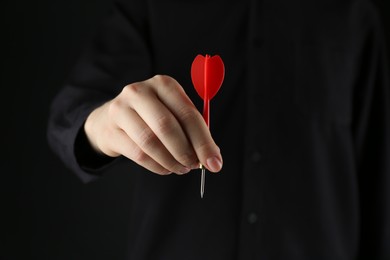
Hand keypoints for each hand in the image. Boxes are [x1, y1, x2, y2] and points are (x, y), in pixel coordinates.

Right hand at [84, 75, 222, 174]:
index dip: (203, 141)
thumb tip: (212, 156)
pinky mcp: (111, 130)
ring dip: (171, 161)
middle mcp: (140, 92)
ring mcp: (121, 110)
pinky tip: (166, 168)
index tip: (214, 162)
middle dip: (186, 152)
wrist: (110, 120)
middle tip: (194, 166)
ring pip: (151, 142)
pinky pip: (139, 154)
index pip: (187, 113)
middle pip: (167, 126)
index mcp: (163, 84)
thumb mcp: (172, 112)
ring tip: (181, 168)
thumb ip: (193, 130)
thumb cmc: (151, 117)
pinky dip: (157, 166)